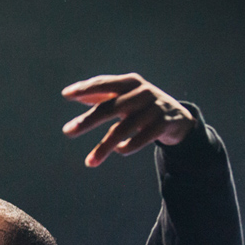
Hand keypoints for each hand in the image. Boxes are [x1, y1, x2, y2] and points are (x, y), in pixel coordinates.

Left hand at [62, 73, 196, 166]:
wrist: (178, 118)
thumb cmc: (143, 105)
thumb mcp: (126, 96)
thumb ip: (102, 95)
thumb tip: (73, 94)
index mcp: (130, 83)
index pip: (104, 83)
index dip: (85, 88)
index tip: (66, 94)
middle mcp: (142, 93)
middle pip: (110, 108)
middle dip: (87, 121)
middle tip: (67, 131)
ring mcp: (153, 108)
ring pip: (123, 129)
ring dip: (104, 147)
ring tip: (89, 162)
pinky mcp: (163, 125)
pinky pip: (140, 139)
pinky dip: (127, 147)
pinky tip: (118, 150)